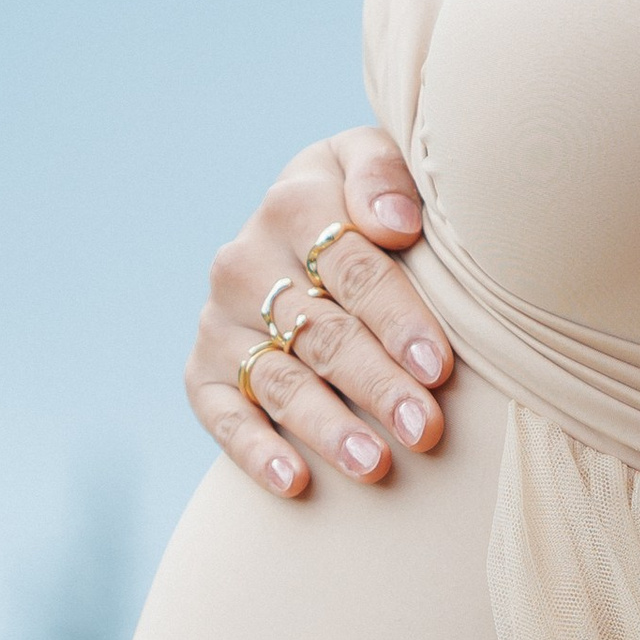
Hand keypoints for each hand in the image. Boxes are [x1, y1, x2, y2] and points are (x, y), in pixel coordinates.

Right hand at [189, 126, 454, 497]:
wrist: (309, 225)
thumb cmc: (365, 198)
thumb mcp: (374, 158)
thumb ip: (384, 175)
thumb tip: (394, 222)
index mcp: (294, 203)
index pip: (353, 268)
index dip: (397, 318)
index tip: (438, 365)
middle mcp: (245, 261)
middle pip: (322, 332)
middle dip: (376, 384)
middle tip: (424, 428)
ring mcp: (219, 320)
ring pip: (280, 381)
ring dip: (327, 427)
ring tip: (375, 465)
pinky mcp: (202, 369)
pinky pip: (222, 415)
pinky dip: (255, 450)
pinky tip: (294, 482)